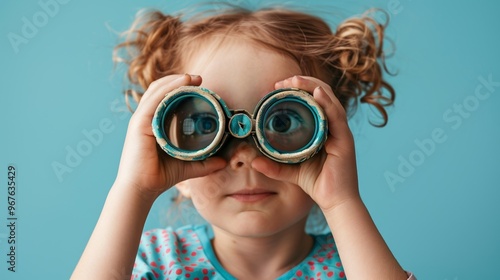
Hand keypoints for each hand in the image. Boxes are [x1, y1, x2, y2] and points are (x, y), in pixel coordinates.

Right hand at [114, 74, 226, 198]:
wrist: (142, 189)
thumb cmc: (160, 177)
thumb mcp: (188, 166)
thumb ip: (206, 163)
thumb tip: (224, 162)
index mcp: (153, 123)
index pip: (164, 98)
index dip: (179, 88)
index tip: (200, 85)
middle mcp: (145, 118)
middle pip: (160, 90)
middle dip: (179, 80)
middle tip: (200, 78)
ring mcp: (140, 120)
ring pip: (157, 90)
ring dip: (175, 80)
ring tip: (192, 77)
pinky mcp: (139, 124)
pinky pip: (154, 100)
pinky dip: (168, 88)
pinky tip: (181, 83)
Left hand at [251, 75, 359, 211]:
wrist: (335, 202)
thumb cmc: (316, 184)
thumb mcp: (290, 171)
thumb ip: (273, 166)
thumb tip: (252, 161)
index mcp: (322, 129)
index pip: (313, 101)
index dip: (297, 90)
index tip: (277, 87)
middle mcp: (333, 126)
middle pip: (321, 95)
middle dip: (302, 83)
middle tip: (282, 82)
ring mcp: (340, 131)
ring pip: (329, 99)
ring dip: (312, 86)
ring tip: (295, 80)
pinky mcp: (345, 140)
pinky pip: (337, 116)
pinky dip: (328, 102)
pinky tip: (317, 93)